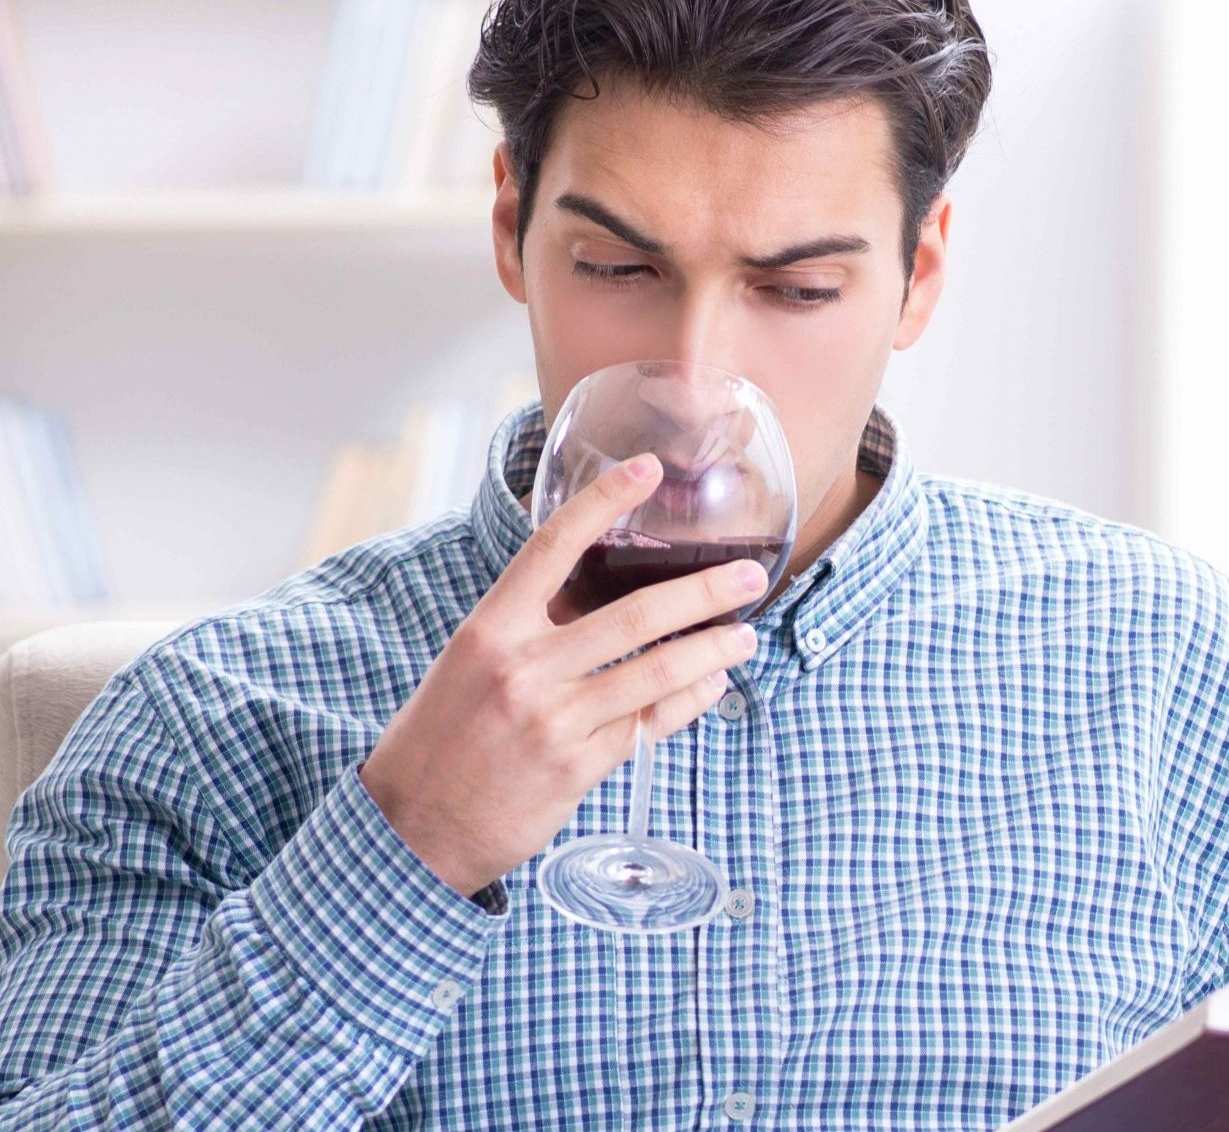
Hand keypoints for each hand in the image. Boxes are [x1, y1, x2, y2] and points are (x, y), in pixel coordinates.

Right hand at [358, 452, 767, 897]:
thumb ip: (530, 630)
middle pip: (634, 614)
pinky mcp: (578, 767)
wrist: (412, 829)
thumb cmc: (443, 738)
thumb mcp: (469, 665)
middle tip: (748, 575)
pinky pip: (650, 723)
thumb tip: (599, 595)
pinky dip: (689, 700)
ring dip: (712, 650)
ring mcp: (554, 719)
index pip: (552, 546)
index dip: (603, 501)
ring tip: (743, 636)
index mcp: (490, 629)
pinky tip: (711, 685)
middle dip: (703, 592)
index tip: (648, 468)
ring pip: (656, 671)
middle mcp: (523, 668)